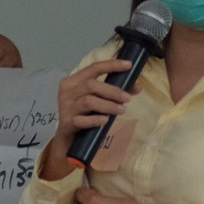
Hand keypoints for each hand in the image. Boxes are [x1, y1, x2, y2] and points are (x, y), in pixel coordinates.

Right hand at [38, 58, 136, 179]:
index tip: (129, 65)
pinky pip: (82, 120)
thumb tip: (137, 87)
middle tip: (128, 98)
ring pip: (89, 101)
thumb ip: (114, 92)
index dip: (112, 65)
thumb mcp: (97, 100)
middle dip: (113, 91)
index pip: (93, 68)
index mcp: (73, 81)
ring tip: (122, 110)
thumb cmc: (84, 114)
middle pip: (91, 85)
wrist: (68, 138)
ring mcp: (66, 108)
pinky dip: (96, 120)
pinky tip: (106, 121)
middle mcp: (66, 92)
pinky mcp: (67, 123)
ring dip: (108, 105)